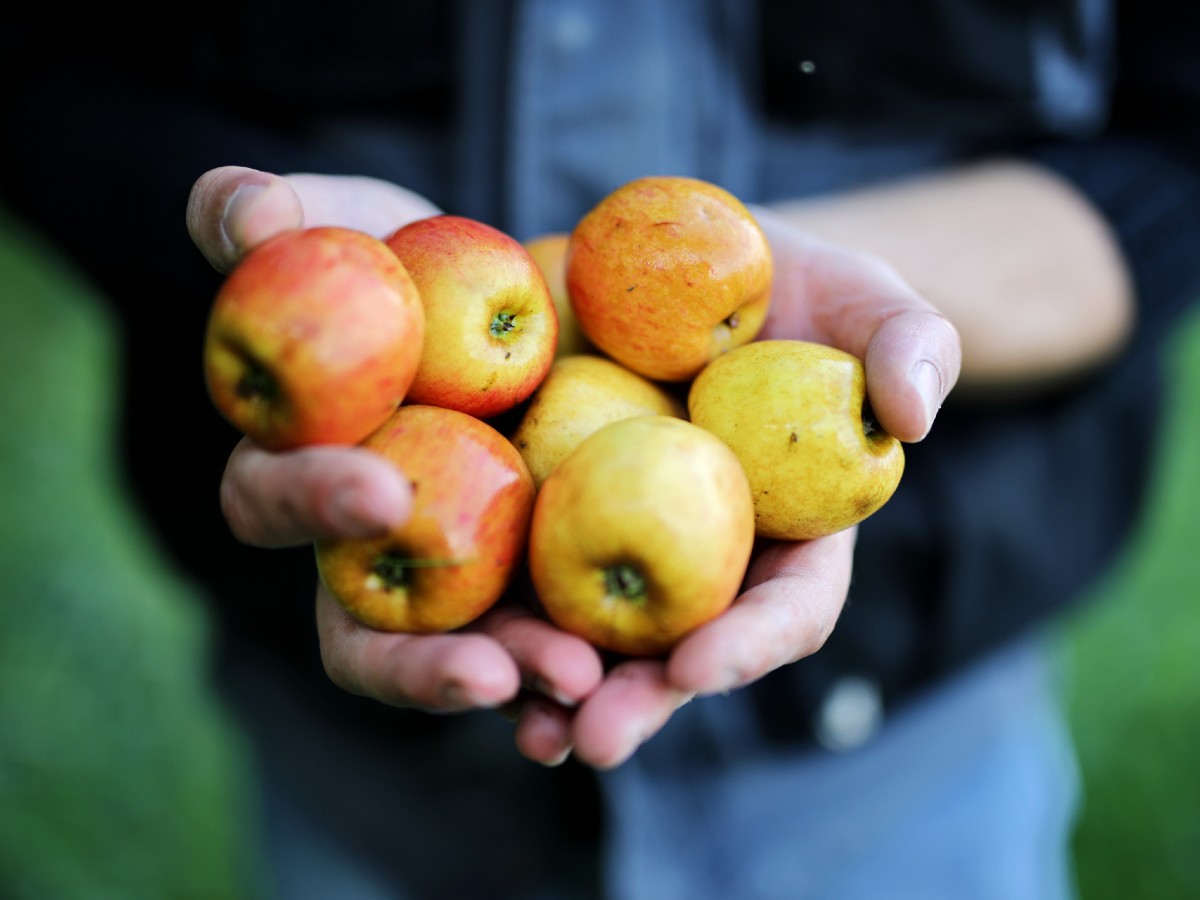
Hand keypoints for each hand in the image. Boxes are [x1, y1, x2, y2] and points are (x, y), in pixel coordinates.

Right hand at [191, 167, 606, 722]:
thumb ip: (295, 217)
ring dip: (522, 681)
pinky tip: (655, 681)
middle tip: (486, 668)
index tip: (382, 486)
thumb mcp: (364, 225)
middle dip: (418, 663)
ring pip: (476, 664)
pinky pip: (574, 653)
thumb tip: (240, 209)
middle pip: (371, 637)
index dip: (313, 503)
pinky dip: (609, 681)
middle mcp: (379, 552)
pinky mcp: (557, 590)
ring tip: (581, 689)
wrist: (546, 295)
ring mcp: (468, 585)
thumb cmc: (422, 263)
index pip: (278, 506)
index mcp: (309, 472)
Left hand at [192, 170, 960, 769]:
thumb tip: (913, 421)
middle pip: (673, 653)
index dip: (750, 645)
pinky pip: (501, 574)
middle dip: (636, 703)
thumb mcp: (858, 299)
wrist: (670, 257)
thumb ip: (907, 343)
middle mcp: (697, 560)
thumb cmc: (787, 286)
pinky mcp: (533, 507)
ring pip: (582, 637)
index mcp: (784, 536)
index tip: (699, 665)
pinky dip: (476, 615)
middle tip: (594, 737)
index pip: (785, 609)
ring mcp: (611, 541)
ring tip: (513, 718)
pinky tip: (445, 642)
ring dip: (544, 687)